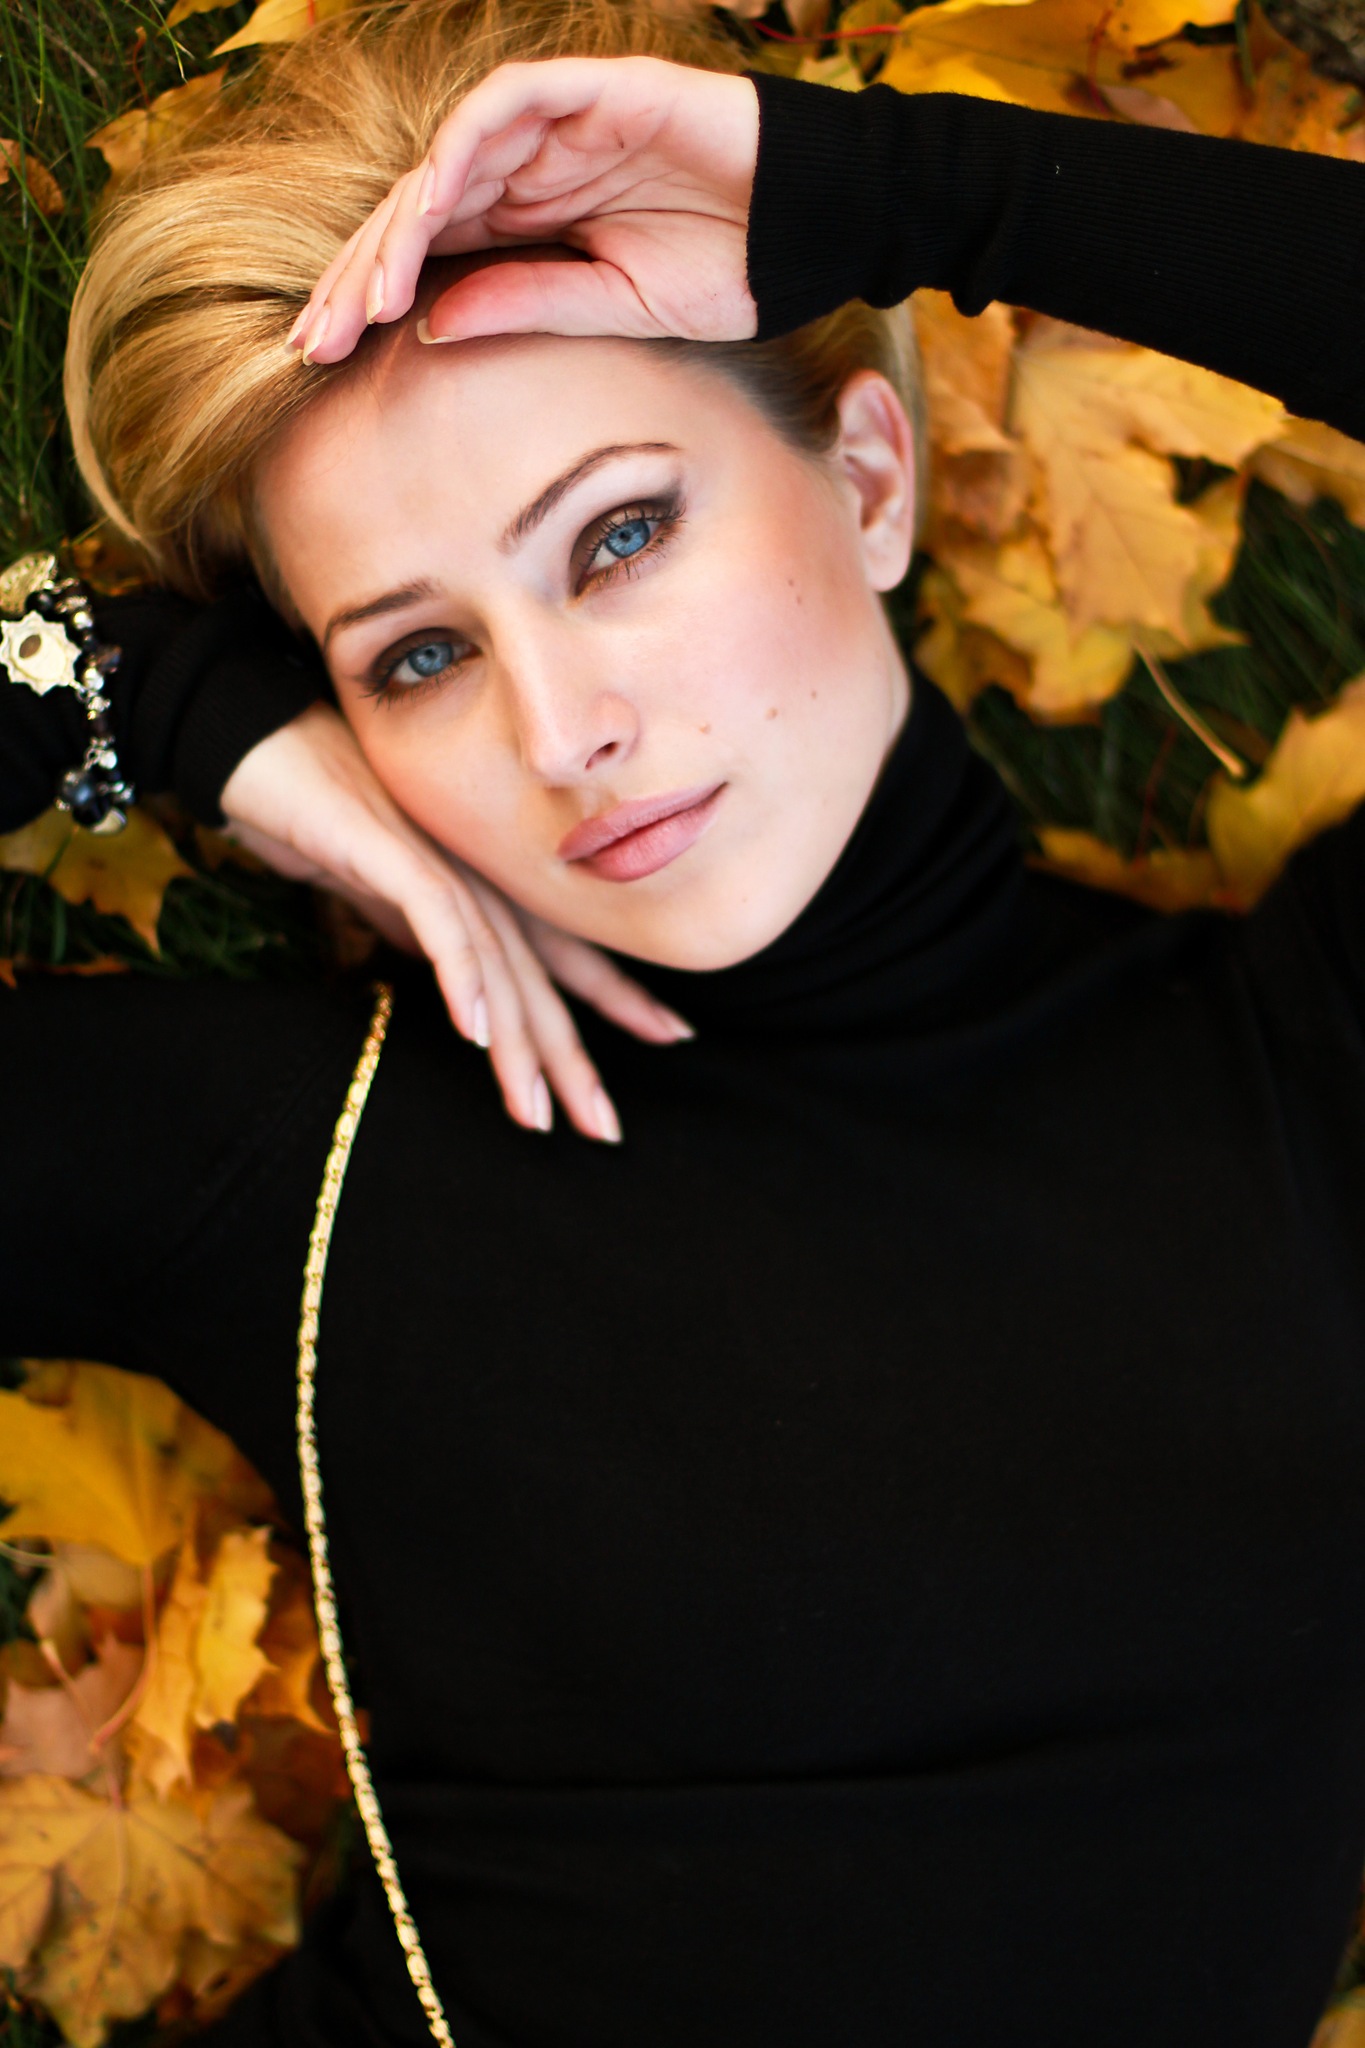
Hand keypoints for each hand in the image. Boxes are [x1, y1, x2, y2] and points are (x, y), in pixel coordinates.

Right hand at [220, 704, 691, 1141]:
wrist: (253, 743)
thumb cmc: (317, 812)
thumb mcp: (384, 890)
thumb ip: (426, 930)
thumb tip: (461, 979)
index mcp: (480, 885)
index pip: (562, 951)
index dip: (616, 994)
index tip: (674, 1034)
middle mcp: (475, 875)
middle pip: (540, 977)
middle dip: (571, 1056)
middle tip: (605, 1128)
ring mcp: (439, 860)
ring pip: (496, 963)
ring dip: (516, 1042)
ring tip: (534, 1110)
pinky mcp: (390, 849)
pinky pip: (437, 921)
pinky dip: (461, 975)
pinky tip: (477, 1028)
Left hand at [288, 57, 759, 362]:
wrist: (813, 226)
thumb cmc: (728, 266)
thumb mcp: (613, 307)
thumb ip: (525, 303)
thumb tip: (431, 325)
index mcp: (529, 222)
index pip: (426, 254)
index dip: (369, 299)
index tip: (320, 358)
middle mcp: (526, 169)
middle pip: (415, 212)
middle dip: (359, 277)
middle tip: (312, 341)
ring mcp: (554, 125)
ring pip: (443, 165)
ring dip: (395, 230)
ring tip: (361, 300)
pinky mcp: (591, 88)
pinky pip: (504, 107)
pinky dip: (459, 154)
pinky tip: (425, 213)